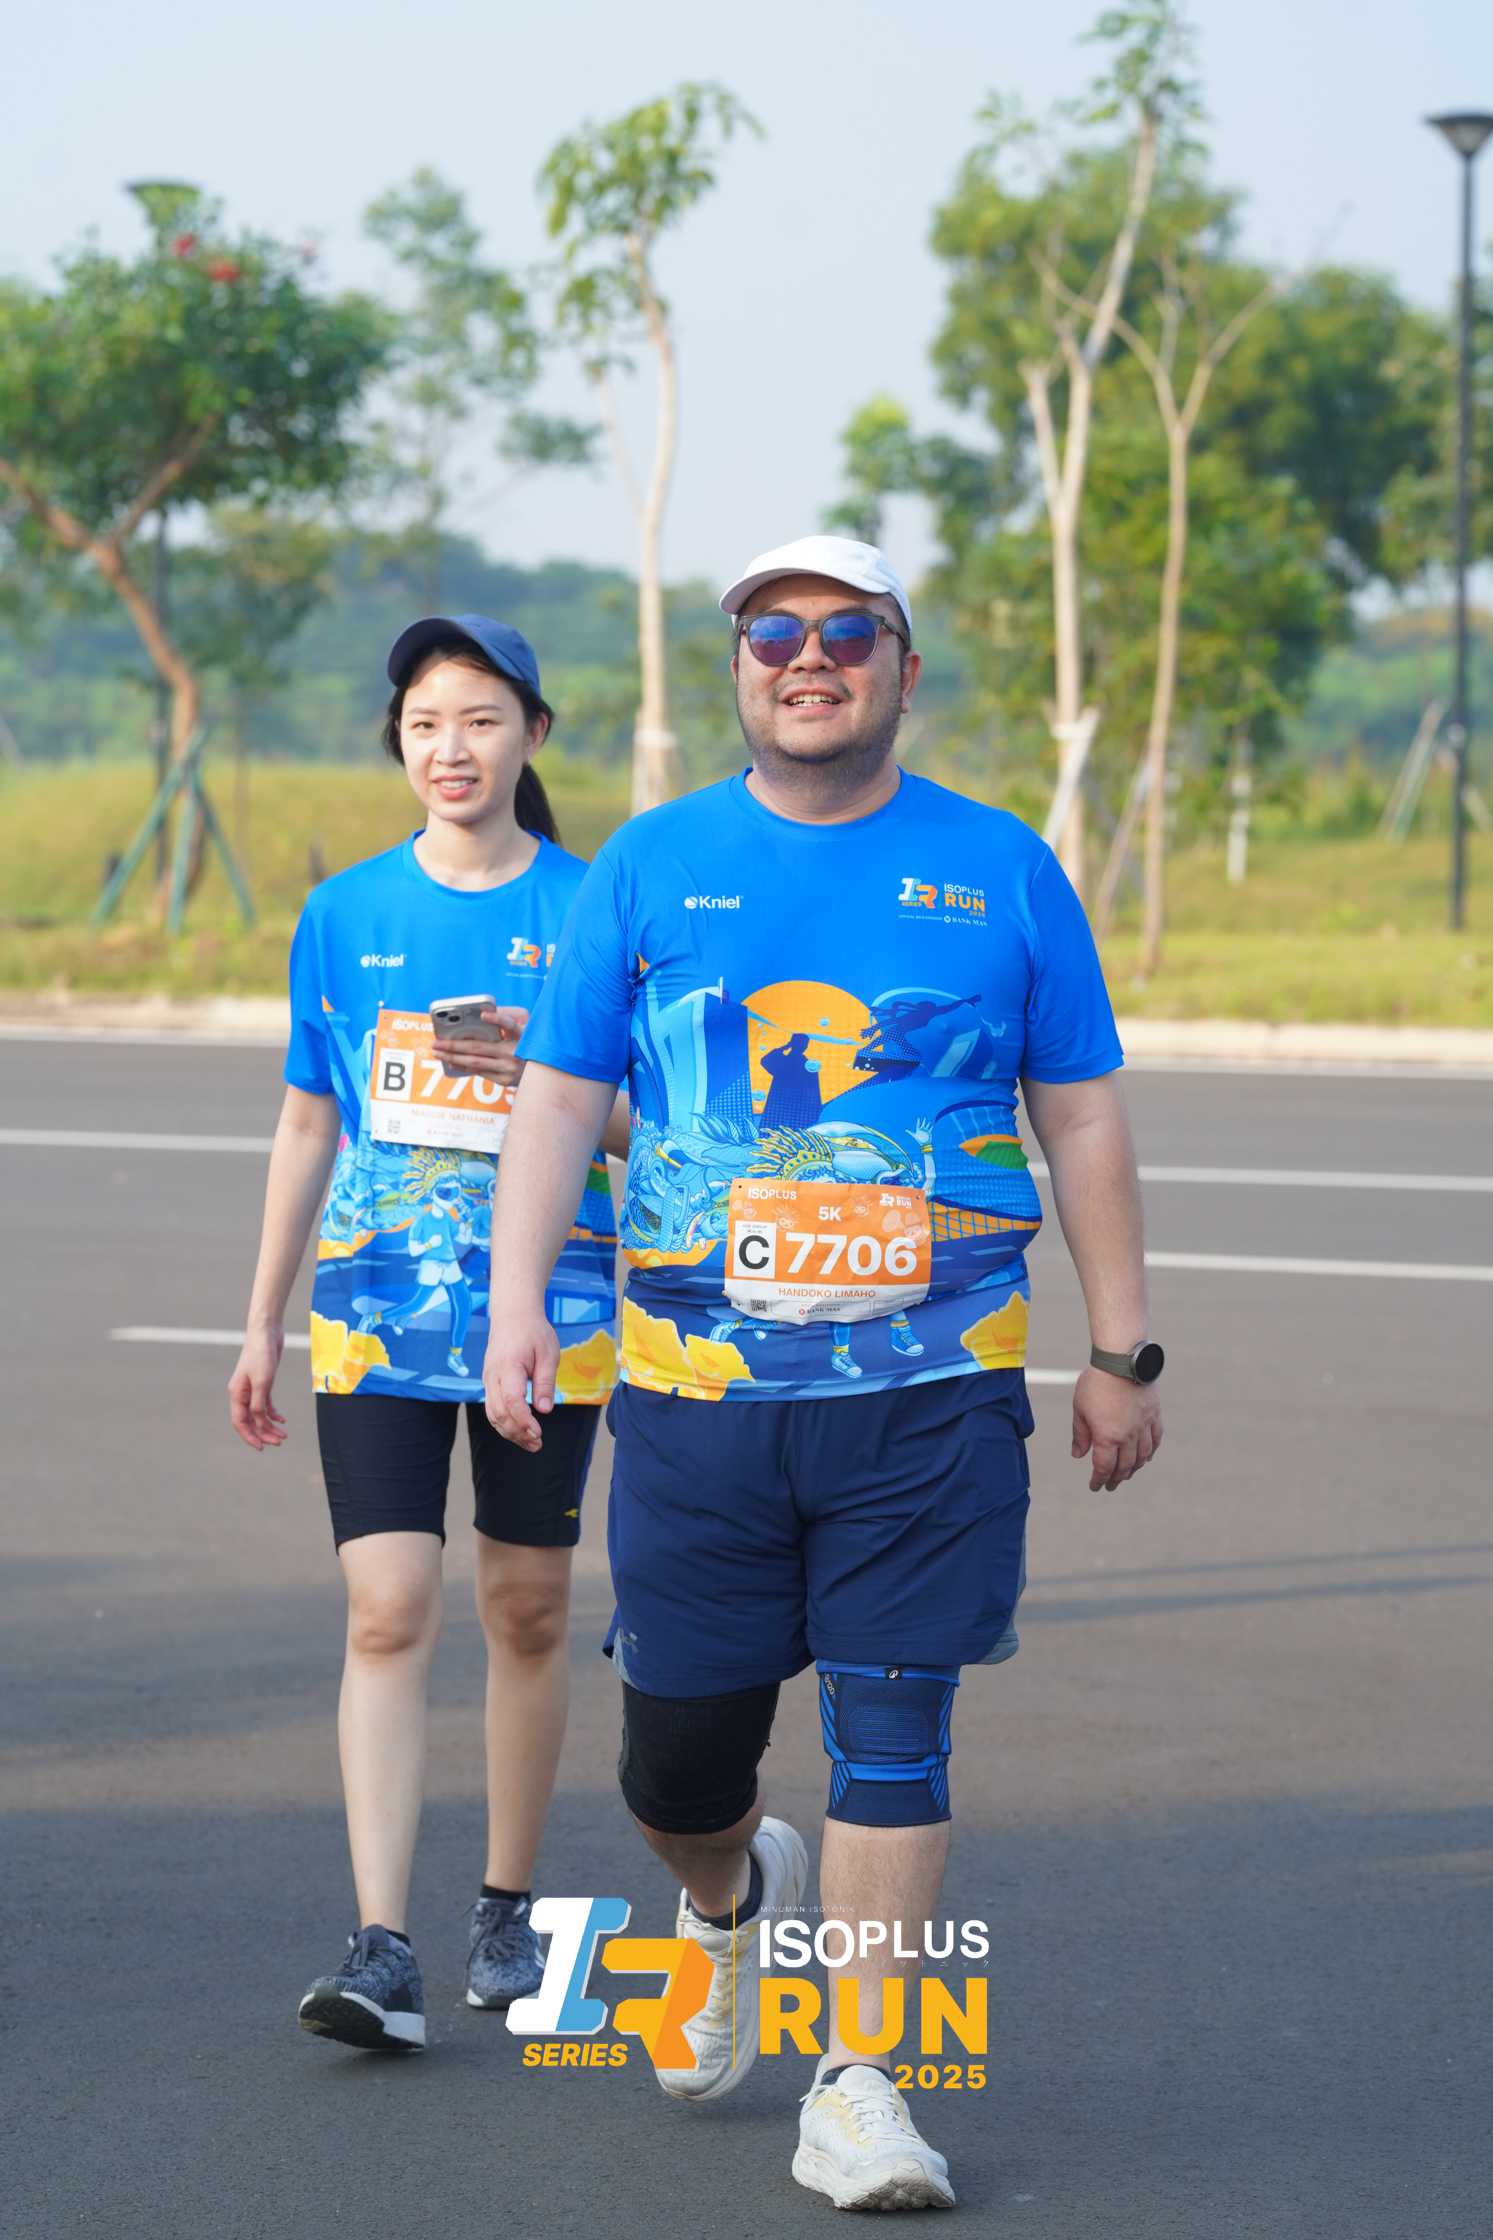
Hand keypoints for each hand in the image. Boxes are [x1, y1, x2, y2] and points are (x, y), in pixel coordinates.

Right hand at [229, 1324, 287, 1450]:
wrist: (267, 1332)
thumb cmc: (261, 1354)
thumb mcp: (262, 1382)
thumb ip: (258, 1403)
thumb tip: (258, 1421)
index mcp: (236, 1394)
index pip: (240, 1422)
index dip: (250, 1436)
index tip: (261, 1447)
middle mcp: (242, 1393)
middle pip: (250, 1421)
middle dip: (263, 1433)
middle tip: (279, 1442)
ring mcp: (252, 1388)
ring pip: (258, 1413)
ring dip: (269, 1425)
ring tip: (283, 1435)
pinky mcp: (263, 1382)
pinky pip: (265, 1403)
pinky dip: (273, 1413)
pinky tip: (282, 1420)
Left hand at [432, 1004, 528, 1082]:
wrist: (547, 1074)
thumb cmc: (529, 1047)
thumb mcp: (525, 1032)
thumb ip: (506, 1025)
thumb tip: (478, 1018)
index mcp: (521, 1036)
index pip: (509, 1024)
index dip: (497, 1018)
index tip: (483, 1013)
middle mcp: (514, 1053)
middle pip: (478, 1048)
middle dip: (453, 1045)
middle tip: (436, 1042)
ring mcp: (508, 1069)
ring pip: (475, 1062)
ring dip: (453, 1056)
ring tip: (437, 1052)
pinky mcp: (505, 1080)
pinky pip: (480, 1072)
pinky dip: (464, 1066)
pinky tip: (452, 1062)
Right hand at [483, 1298, 560, 1451]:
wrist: (513, 1314)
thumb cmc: (533, 1332)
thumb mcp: (548, 1353)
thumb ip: (545, 1382)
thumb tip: (544, 1410)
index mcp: (508, 1366)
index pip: (512, 1400)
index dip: (524, 1421)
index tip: (539, 1433)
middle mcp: (492, 1375)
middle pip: (499, 1413)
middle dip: (517, 1433)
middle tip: (538, 1445)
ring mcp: (488, 1380)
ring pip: (492, 1414)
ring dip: (510, 1432)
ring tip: (531, 1444)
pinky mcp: (489, 1383)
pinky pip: (492, 1408)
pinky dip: (504, 1424)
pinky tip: (520, 1432)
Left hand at [1070, 1364, 1162, 1490]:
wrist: (1122, 1360)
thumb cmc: (1096, 1383)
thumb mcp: (1080, 1409)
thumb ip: (1081, 1434)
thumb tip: (1078, 1455)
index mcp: (1107, 1437)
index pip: (1104, 1467)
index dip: (1099, 1480)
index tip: (1095, 1486)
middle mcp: (1128, 1436)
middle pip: (1124, 1466)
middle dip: (1116, 1479)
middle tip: (1110, 1486)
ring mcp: (1144, 1426)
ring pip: (1142, 1456)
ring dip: (1134, 1469)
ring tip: (1127, 1474)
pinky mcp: (1155, 1415)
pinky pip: (1155, 1440)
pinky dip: (1151, 1452)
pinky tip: (1146, 1457)